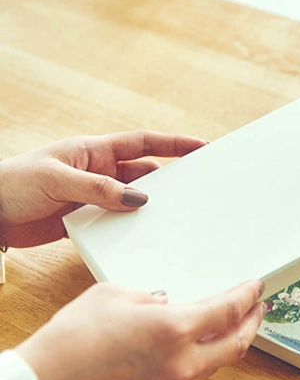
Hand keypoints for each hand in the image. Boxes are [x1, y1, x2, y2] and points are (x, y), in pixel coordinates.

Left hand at [0, 131, 205, 247]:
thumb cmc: (12, 184)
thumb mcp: (57, 180)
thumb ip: (99, 189)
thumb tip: (139, 199)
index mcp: (94, 152)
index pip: (143, 143)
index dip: (173, 144)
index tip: (201, 146)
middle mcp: (98, 172)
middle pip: (144, 174)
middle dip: (168, 180)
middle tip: (194, 189)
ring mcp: (93, 196)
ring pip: (132, 200)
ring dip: (148, 208)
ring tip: (172, 217)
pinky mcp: (85, 219)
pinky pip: (116, 222)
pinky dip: (129, 228)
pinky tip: (141, 236)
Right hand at [15, 279, 266, 379]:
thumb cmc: (71, 341)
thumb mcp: (114, 294)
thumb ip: (151, 296)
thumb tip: (166, 303)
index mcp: (174, 329)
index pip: (228, 310)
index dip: (247, 297)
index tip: (256, 289)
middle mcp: (181, 362)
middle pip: (236, 344)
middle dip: (252, 323)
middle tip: (258, 309)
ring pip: (215, 364)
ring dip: (228, 344)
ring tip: (230, 328)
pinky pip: (190, 378)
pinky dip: (200, 360)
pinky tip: (192, 349)